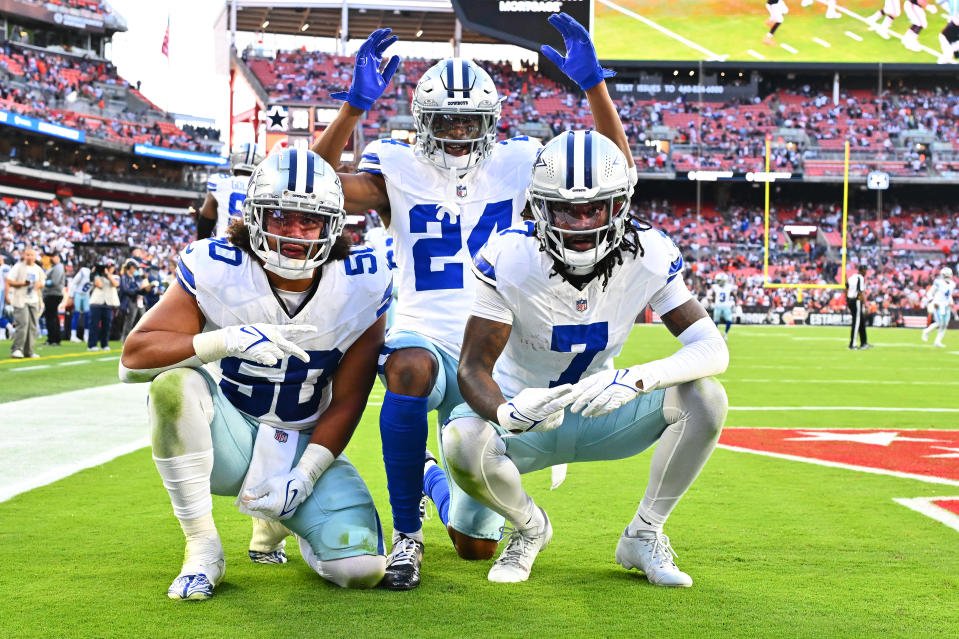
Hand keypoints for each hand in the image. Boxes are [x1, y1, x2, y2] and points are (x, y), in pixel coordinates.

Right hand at [193, 323, 315, 365]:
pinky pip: (271, 361)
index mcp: (275, 330)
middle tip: (307, 359)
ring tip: (262, 350)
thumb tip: (284, 352)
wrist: (235, 340)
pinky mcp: (265, 355)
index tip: (315, 329)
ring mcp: (270, 347)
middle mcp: (275, 338)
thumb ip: (275, 339)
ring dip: (273, 355)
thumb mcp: (264, 332)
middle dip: (300, 354)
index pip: (292, 329)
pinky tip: (259, 356)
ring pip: (279, 356)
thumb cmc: (249, 336)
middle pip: (291, 348)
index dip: (304, 329)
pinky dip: (267, 360)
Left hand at [242, 467, 312, 519]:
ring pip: (265, 511)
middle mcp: (274, 514)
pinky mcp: (285, 517)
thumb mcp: (269, 484)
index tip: (245, 495)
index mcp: (270, 506)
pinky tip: (275, 499)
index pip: (252, 506)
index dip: (247, 500)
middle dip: (257, 501)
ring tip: (270, 495)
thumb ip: (256, 491)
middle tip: (262, 492)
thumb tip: (244, 496)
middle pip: (259, 508)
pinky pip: (272, 513)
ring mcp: (280, 516)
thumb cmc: (284, 482)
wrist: (301, 484)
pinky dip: (271, 507)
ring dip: (264, 504)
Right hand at [330, 28, 399, 110]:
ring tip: (383, 31)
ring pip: (368, 45)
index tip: (396, 37)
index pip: (380, 48)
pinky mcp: (359, 64)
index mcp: (374, 62)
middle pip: (374, 44)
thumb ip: (391, 67)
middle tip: (389, 30)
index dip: (387, 42)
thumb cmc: (373, 90)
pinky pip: (361, 52)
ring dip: (374, 37)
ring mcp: (364, 61)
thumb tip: (397, 55)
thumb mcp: (386, 77)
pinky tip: (372, 39)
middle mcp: (369, 60)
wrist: (365, 99)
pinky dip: (366, 45)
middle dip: (381, 36)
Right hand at [496, 384, 576, 432]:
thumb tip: (558, 392)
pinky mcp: (547, 428)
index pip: (550, 395)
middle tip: (580, 391)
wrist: (512, 420)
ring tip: (556, 402)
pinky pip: (559, 419)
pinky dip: (559, 414)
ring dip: (562, 405)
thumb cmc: (521, 403)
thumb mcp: (529, 393)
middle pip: (558, 405)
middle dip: (570, 398)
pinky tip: (554, 412)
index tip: (570, 386)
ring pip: (560, 412)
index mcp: (534, 403)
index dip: (561, 391)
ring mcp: (544, 422)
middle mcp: (540, 413)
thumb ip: (543, 392)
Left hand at [540, 12, 614, 90]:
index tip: (550, 19)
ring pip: (577, 29)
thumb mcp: (561, 63)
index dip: (558, 25)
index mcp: (572, 45)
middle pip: (569, 28)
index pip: (564, 31)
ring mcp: (583, 43)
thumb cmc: (576, 72)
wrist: (586, 80)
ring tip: (562, 16)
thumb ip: (552, 55)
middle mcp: (577, 42)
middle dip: (562, 21)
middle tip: (553, 16)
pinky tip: (571, 24)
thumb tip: (542, 47)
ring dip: (570, 22)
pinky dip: (578, 29)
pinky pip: (584, 35)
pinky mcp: (589, 46)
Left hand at [570, 367, 655, 417]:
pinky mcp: (619, 398)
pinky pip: (608, 407)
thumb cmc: (615, 378)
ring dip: (589, 410)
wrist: (636, 379)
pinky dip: (600, 412)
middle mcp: (605, 383)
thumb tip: (574, 388)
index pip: (584, 385)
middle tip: (573, 410)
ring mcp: (612, 391)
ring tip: (583, 415)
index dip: (575, 394)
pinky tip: (595, 415)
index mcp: (599, 377)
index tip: (567, 400)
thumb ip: (589, 382)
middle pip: (589, 394)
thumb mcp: (602, 376)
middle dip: (579, 403)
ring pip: (598, 402)